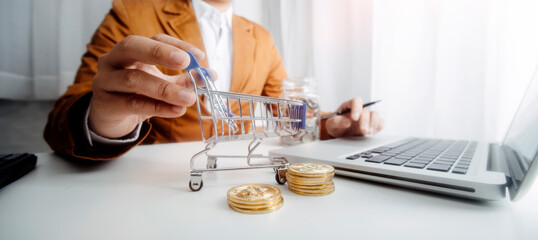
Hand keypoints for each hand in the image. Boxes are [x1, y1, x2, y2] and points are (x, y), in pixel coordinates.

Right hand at [89, 34, 206, 138]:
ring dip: (164, 89)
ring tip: (188, 98)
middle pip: (132, 47)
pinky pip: (132, 103)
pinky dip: (157, 107)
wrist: (111, 119)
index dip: (176, 44)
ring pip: (133, 79)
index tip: (199, 56)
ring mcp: (106, 81)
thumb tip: (210, 75)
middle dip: (159, 52)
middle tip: (184, 62)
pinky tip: (176, 110)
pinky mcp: (107, 104)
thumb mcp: (163, 85)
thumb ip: (185, 81)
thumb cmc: (137, 95)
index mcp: (131, 51)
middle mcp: (114, 60)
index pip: (154, 38)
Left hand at [326, 97, 383, 137]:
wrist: (339, 133)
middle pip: (366, 111)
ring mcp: (366, 117)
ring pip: (375, 115)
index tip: (354, 118)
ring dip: (374, 123)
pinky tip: (372, 132)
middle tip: (363, 130)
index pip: (356, 101)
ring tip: (368, 132)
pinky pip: (379, 122)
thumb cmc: (335, 126)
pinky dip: (378, 127)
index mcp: (349, 106)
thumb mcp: (331, 124)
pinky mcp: (371, 124)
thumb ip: (336, 122)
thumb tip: (346, 121)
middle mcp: (359, 110)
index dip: (357, 108)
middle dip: (365, 121)